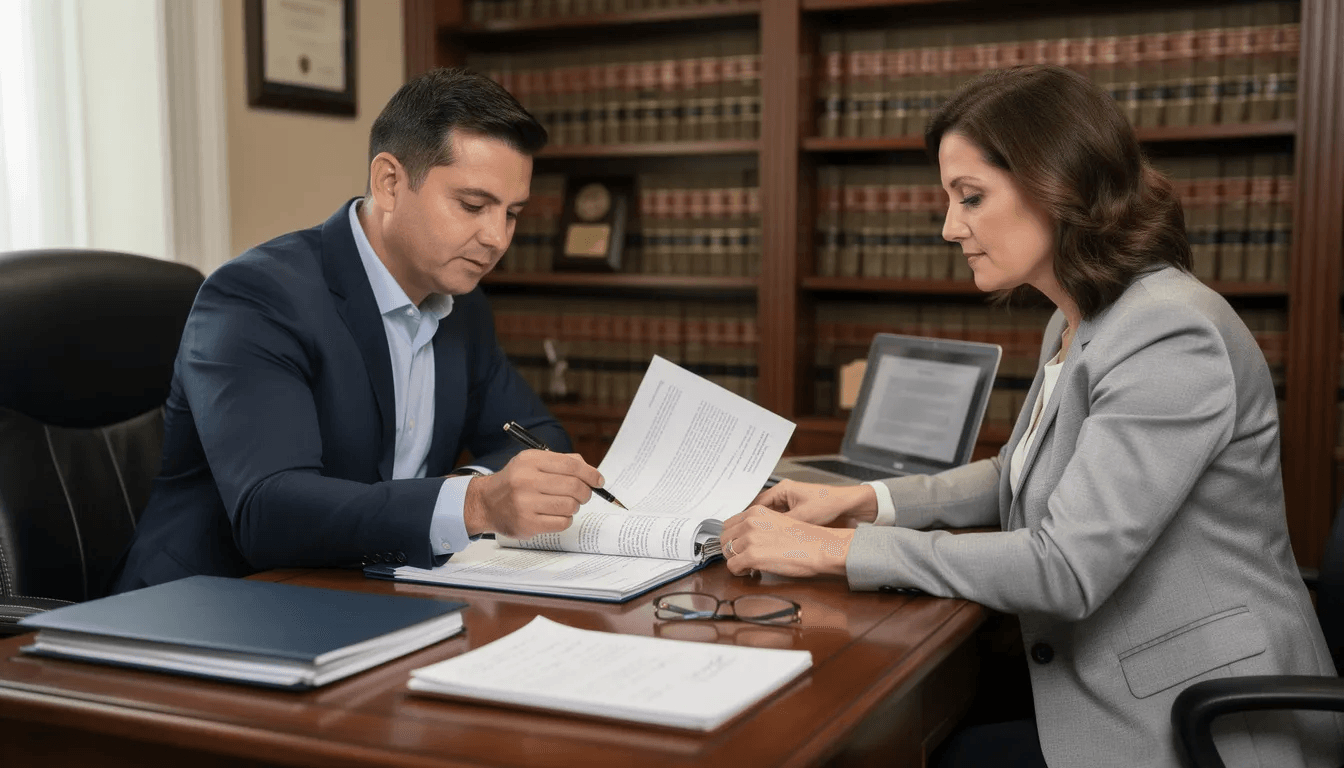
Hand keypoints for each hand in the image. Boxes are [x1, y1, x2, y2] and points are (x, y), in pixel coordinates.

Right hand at [462, 450, 603, 537]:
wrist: (486, 503)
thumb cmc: (515, 481)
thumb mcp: (531, 462)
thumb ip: (560, 461)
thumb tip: (590, 471)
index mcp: (530, 461)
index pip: (571, 465)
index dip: (590, 473)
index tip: (598, 480)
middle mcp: (526, 481)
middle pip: (574, 487)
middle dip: (586, 492)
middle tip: (584, 494)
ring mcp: (525, 504)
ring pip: (570, 506)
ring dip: (574, 506)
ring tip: (566, 504)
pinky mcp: (527, 524)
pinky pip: (562, 523)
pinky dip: (565, 519)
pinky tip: (556, 515)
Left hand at [719, 506, 852, 578]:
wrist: (821, 547)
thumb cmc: (806, 538)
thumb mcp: (778, 521)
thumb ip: (759, 525)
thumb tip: (745, 537)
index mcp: (757, 511)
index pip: (729, 524)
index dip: (733, 538)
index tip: (739, 546)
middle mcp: (750, 522)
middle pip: (724, 538)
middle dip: (732, 549)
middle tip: (744, 557)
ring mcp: (750, 538)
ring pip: (727, 553)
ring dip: (736, 561)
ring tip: (750, 565)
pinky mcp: (752, 556)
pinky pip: (732, 567)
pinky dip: (739, 572)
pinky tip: (752, 571)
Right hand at [751, 480, 877, 527]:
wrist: (848, 504)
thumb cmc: (829, 504)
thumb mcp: (802, 517)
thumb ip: (780, 524)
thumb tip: (763, 535)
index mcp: (782, 489)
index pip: (755, 504)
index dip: (747, 520)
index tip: (741, 532)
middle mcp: (784, 493)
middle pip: (760, 510)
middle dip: (754, 525)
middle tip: (747, 539)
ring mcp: (790, 501)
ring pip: (769, 516)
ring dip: (765, 527)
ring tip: (759, 540)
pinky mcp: (796, 509)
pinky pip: (779, 519)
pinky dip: (775, 528)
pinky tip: (774, 539)